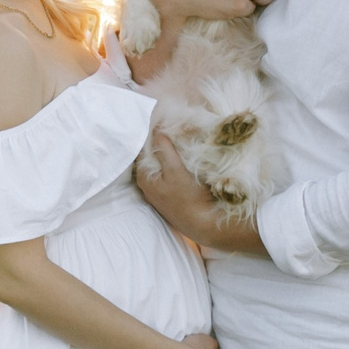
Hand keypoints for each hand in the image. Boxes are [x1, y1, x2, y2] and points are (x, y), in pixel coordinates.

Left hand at [137, 132, 270, 258]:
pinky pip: (170, 176)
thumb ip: (164, 150)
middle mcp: (147, 185)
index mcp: (143, 177)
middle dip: (161, 145)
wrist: (204, 225)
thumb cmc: (188, 197)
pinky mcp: (172, 197)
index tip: (164, 124)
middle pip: (152, 158)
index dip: (153, 136)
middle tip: (174, 130)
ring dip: (170, 156)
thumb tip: (156, 130)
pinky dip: (175, 167)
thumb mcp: (175, 170)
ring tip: (181, 142)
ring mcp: (159, 192)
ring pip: (162, 167)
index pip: (143, 149)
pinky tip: (185, 161)